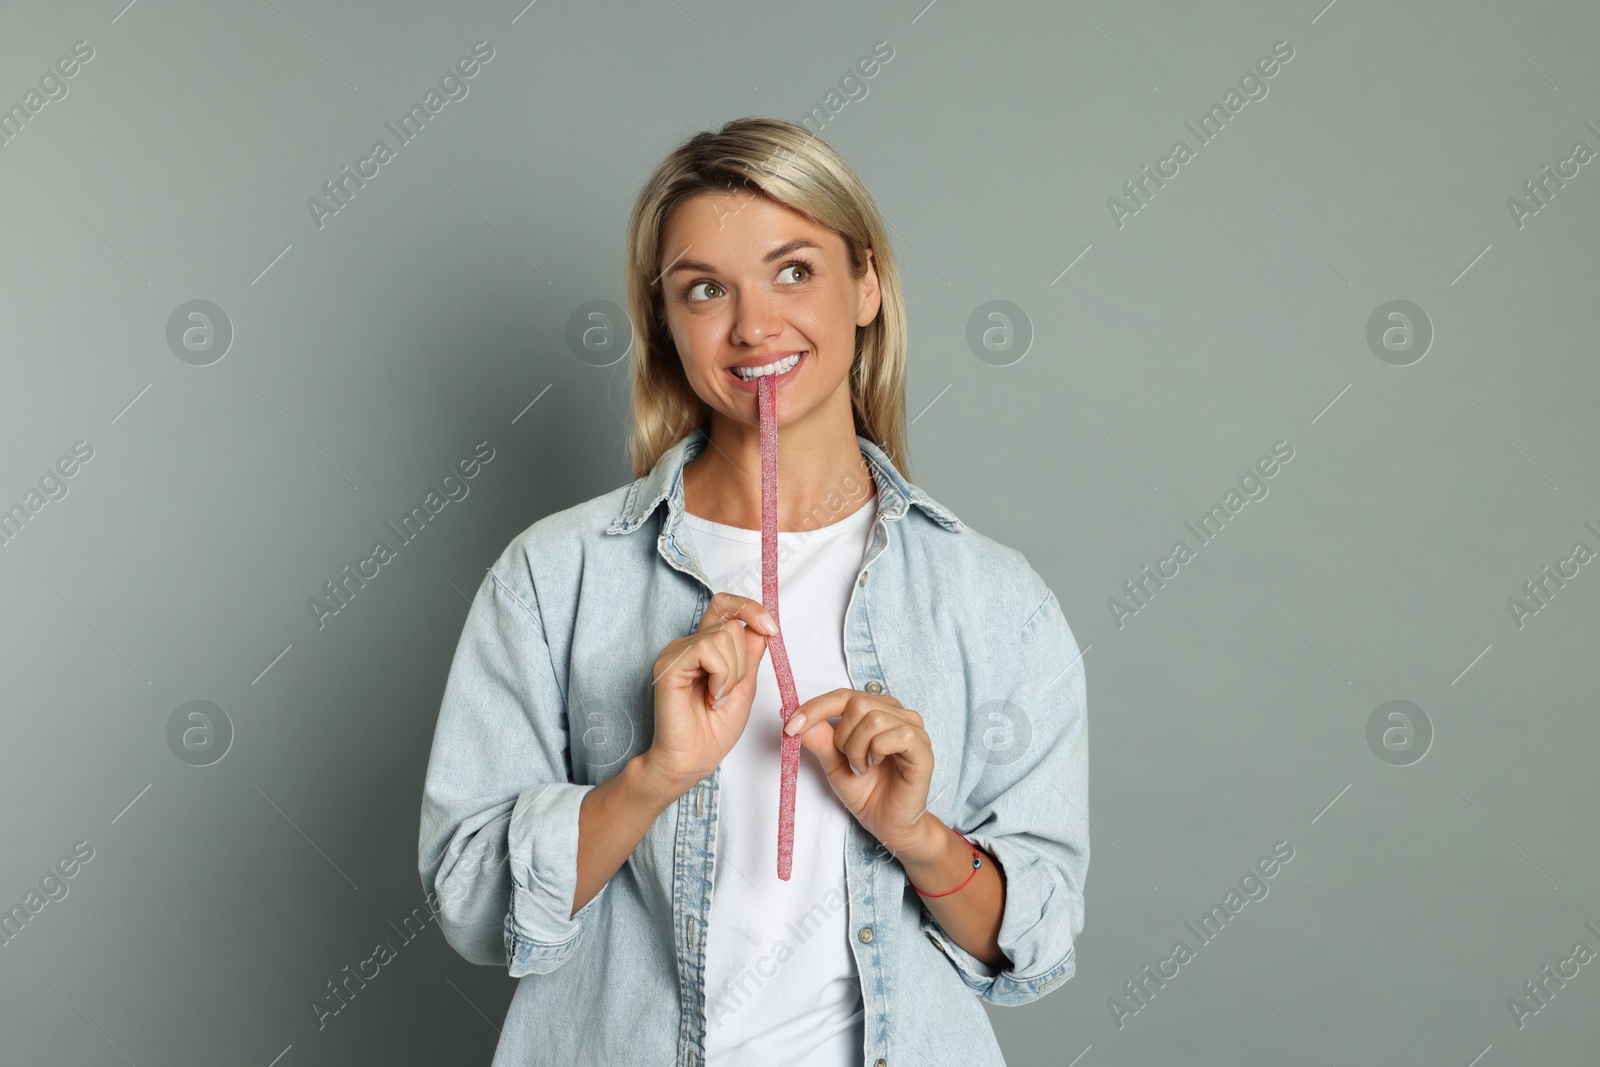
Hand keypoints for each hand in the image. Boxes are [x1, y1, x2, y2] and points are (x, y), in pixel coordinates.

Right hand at [641, 592, 775, 798]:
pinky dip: (720, 675)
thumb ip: (751, 654)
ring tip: (717, 697)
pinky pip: (707, 650)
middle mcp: (688, 645)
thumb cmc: (715, 730)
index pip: (725, 606)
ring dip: (732, 672)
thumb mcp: (745, 686)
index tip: (771, 629)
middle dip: (743, 661)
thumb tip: (760, 624)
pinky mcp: (669, 664)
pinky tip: (711, 696)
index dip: (750, 609)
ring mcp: (676, 652)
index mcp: (705, 647)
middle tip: (728, 691)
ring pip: (723, 636)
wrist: (694, 760)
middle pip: (732, 624)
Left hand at [783, 689, 934, 855]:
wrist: (887, 824)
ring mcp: (913, 728)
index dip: (815, 707)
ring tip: (863, 768)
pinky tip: (877, 766)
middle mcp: (897, 713)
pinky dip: (878, 752)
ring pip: (874, 719)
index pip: (843, 695)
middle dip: (842, 737)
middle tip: (848, 761)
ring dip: (858, 749)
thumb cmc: (866, 791)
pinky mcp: (923, 748)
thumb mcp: (833, 763)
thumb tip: (790, 714)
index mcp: (876, 709)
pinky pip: (897, 735)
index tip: (790, 726)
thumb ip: (819, 738)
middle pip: (857, 703)